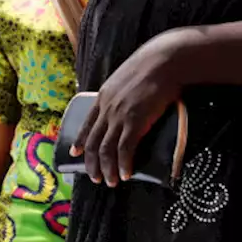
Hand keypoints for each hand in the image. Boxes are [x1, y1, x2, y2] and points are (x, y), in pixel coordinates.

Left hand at [72, 32, 183, 186]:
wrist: (165, 60)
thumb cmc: (153, 65)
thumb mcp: (128, 77)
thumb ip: (124, 92)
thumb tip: (131, 101)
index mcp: (104, 96)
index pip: (86, 123)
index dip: (80, 141)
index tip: (75, 153)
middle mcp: (107, 107)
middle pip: (93, 141)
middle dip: (92, 163)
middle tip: (95, 178)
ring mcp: (119, 115)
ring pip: (106, 149)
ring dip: (107, 169)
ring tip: (110, 182)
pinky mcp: (135, 121)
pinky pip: (124, 149)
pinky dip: (123, 164)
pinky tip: (125, 174)